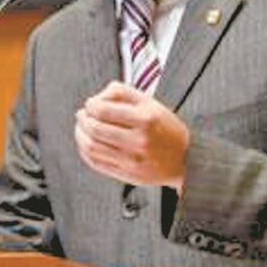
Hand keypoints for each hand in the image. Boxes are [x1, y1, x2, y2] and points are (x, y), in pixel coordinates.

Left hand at [75, 81, 190, 191]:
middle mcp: (139, 140)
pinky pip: (96, 163)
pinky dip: (85, 152)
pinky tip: (86, 144)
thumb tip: (98, 96)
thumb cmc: (166, 129)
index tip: (90, 104)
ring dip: (80, 135)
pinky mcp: (127, 174)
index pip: (103, 110)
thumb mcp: (151, 103)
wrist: (186, 159)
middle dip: (83, 119)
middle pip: (95, 129)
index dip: (90, 105)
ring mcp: (132, 160)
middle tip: (82, 114)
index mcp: (146, 119)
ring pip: (91, 147)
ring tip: (81, 128)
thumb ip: (123, 92)